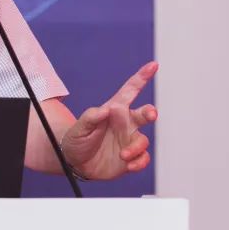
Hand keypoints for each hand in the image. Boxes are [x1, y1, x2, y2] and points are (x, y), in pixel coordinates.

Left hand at [60, 61, 157, 180]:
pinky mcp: (131, 157)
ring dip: (136, 148)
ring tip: (123, 155)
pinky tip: (129, 164)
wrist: (75, 162)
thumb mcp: (80, 127)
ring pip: (143, 140)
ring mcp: (129, 140)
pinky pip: (143, 158)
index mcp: (114, 110)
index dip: (142, 77)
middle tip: (150, 114)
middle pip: (144, 113)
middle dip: (150, 111)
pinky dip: (139, 162)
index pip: (130, 91)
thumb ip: (91, 117)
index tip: (153, 65)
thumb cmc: (77, 138)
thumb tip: (105, 110)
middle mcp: (125, 123)